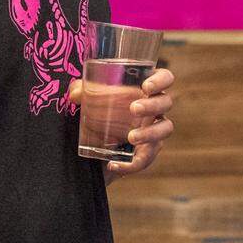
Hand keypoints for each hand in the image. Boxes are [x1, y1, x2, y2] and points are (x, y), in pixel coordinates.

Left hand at [69, 67, 174, 181]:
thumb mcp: (86, 98)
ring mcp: (153, 130)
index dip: (161, 80)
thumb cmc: (96, 110)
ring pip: (165, 129)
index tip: (146, 86)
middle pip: (166, 102)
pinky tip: (114, 164)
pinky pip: (147, 158)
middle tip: (134, 108)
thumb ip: (81, 91)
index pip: (164, 77)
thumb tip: (76, 93)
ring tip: (131, 137)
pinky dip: (132, 163)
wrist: (90, 145)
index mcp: (145, 88)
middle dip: (152, 105)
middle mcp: (154, 108)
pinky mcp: (147, 152)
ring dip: (150, 133)